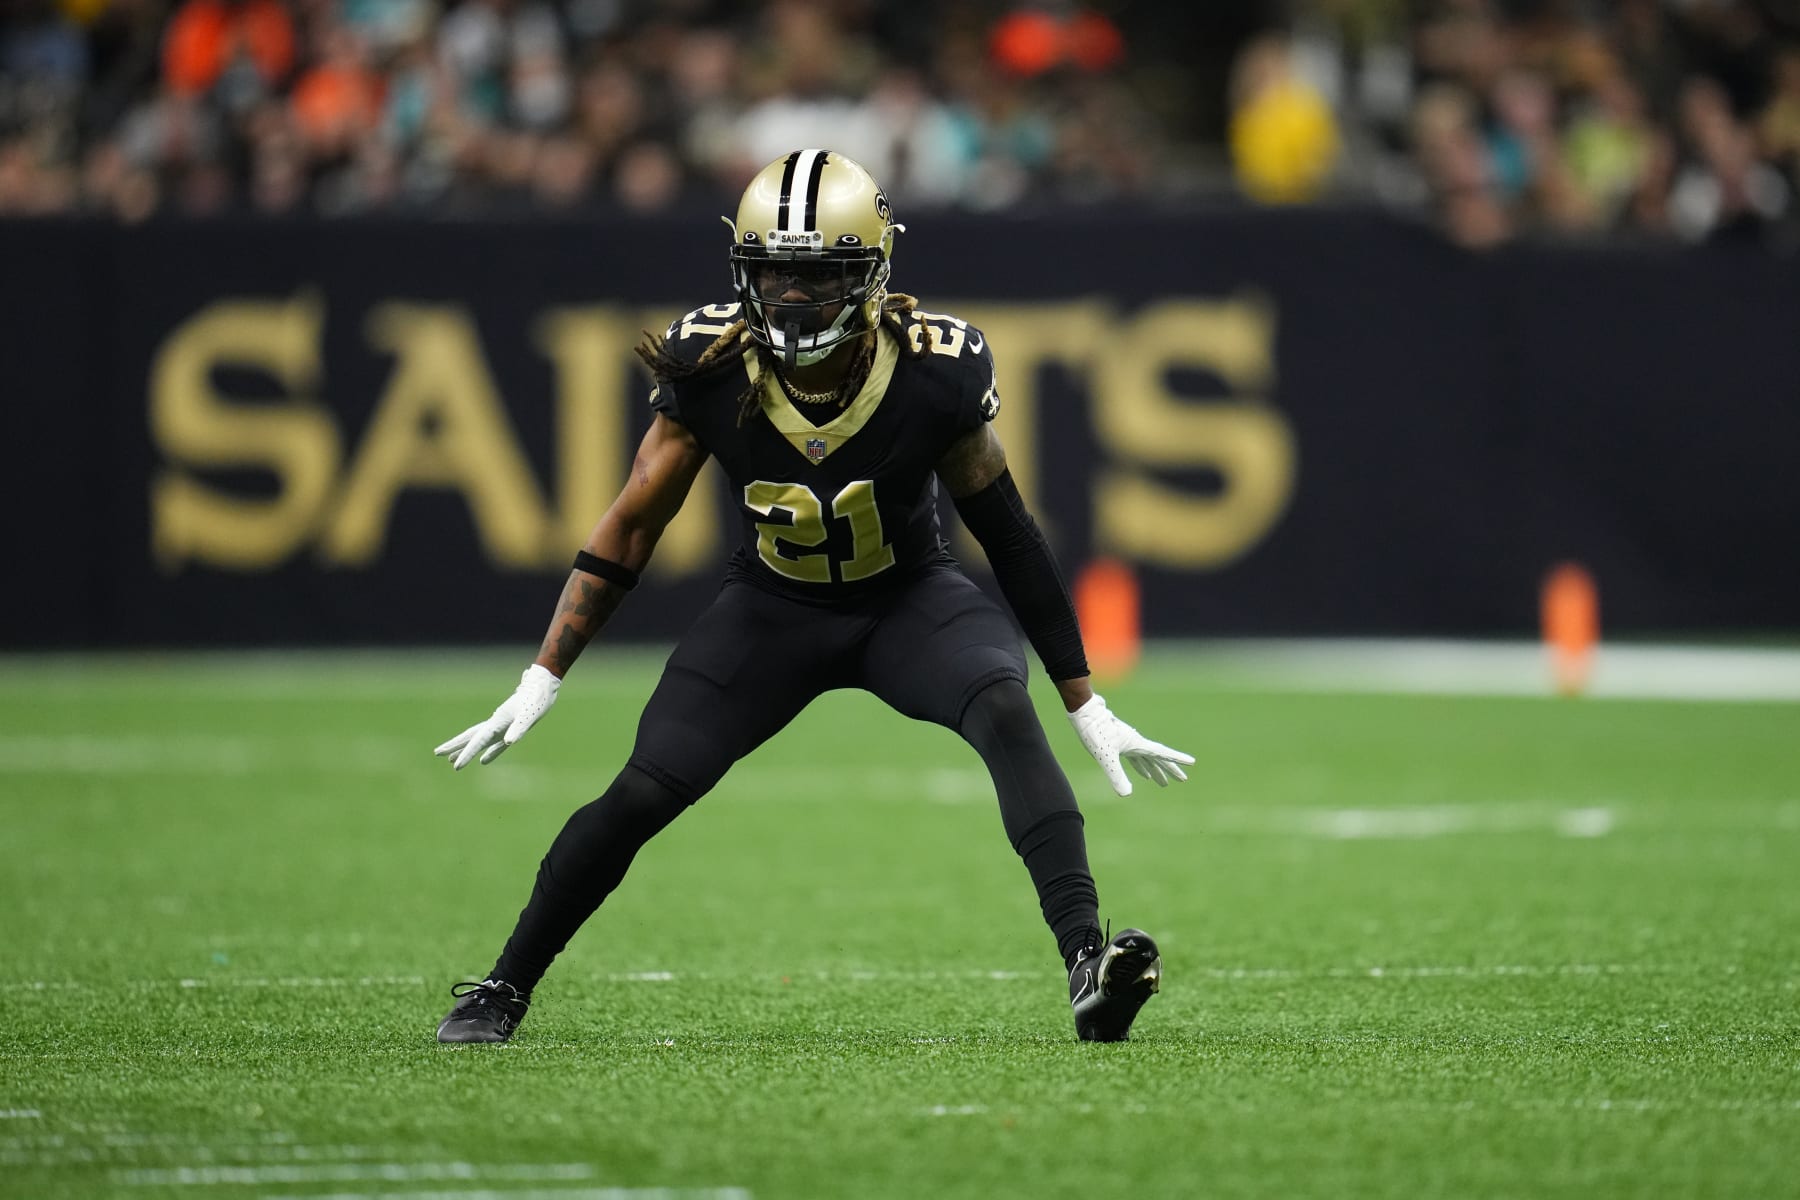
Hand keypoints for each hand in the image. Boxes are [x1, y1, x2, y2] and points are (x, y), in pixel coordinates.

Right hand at [434, 665, 560, 769]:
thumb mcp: (530, 715)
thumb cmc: (537, 699)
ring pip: (479, 739)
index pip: (478, 740)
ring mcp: (502, 726)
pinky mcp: (511, 728)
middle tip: (436, 753)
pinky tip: (483, 761)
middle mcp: (496, 723)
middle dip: (454, 746)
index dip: (467, 753)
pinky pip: (496, 744)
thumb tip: (508, 742)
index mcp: (497, 721)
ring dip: (466, 749)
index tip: (456, 766)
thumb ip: (519, 728)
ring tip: (451, 760)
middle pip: (470, 736)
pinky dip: (489, 753)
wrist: (543, 686)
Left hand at [1066, 694, 1193, 796]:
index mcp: (1137, 744)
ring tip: (1163, 783)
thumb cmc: (1095, 732)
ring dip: (1156, 770)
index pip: (1162, 753)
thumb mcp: (1106, 756)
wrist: (1084, 714)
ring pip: (1147, 759)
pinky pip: (1136, 759)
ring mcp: (1128, 743)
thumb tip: (1126, 795)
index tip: (1192, 763)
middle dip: (1170, 770)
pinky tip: (1143, 774)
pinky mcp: (1118, 744)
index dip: (1177, 760)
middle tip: (1183, 780)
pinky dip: (1142, 767)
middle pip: (1158, 758)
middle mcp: (1136, 743)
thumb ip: (1116, 775)